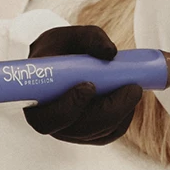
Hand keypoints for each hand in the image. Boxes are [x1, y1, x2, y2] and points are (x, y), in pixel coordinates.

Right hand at [22, 26, 142, 145]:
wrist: (62, 58)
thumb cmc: (63, 48)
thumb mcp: (72, 35)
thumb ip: (91, 38)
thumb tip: (110, 53)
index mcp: (35, 100)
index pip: (47, 118)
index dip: (69, 107)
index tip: (89, 86)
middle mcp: (50, 121)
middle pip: (80, 129)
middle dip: (110, 110)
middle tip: (131, 88)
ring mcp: (70, 130)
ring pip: (98, 133)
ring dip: (121, 113)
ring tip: (133, 88)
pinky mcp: (88, 133)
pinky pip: (109, 133)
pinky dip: (124, 118)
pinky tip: (130, 99)